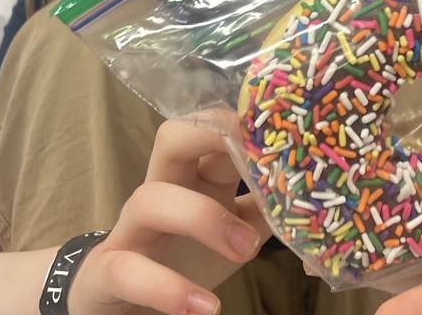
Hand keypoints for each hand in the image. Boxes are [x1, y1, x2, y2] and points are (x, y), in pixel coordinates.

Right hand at [69, 114, 271, 314]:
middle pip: (171, 138)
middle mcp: (161, 188)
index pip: (212, 129)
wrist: (121, 298)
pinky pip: (129, 270)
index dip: (241, 124)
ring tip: (244, 252)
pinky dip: (166, 289)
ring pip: (150, 198)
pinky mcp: (109, 270)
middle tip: (254, 164)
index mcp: (195, 175)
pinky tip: (203, 307)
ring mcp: (132, 227)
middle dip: (209, 138)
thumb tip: (311, 204)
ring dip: (201, 219)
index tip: (279, 133)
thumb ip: (265, 212)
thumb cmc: (185, 256)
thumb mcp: (234, 231)